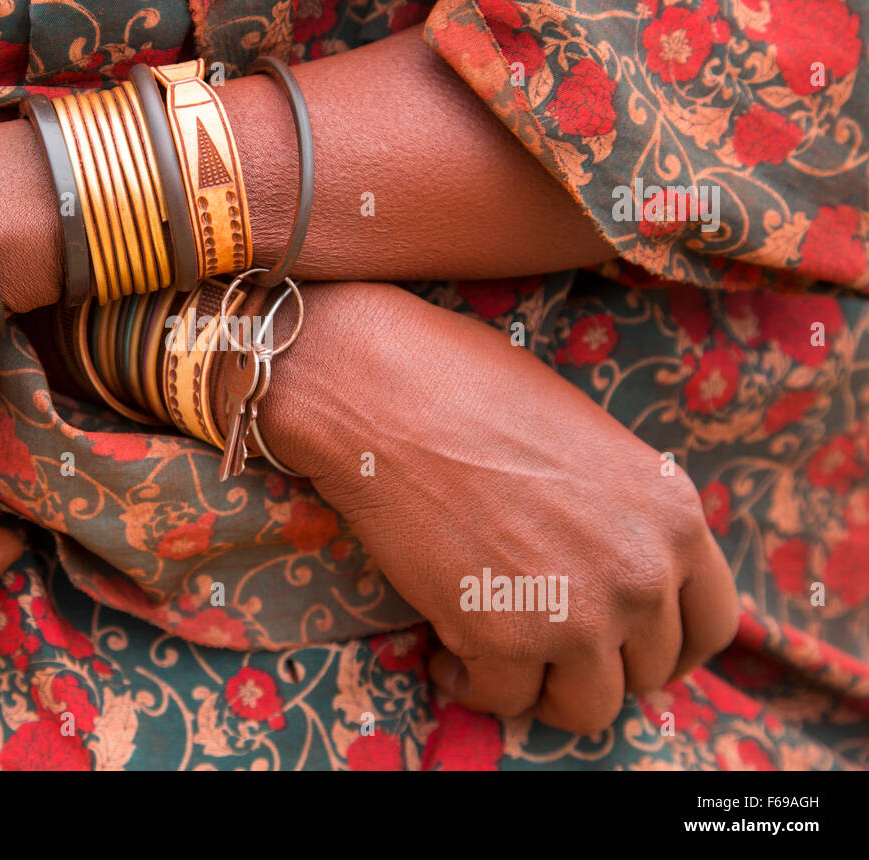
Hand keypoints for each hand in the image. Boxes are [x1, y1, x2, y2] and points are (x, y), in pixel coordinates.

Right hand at [250, 282, 739, 734]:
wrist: (385, 394)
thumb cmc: (472, 390)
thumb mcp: (590, 442)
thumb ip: (621, 514)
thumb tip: (608, 569)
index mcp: (675, 515)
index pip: (712, 622)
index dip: (667, 646)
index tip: (625, 648)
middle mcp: (644, 573)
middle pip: (649, 673)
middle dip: (594, 664)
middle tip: (542, 644)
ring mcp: (580, 614)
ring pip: (587, 707)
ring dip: (541, 688)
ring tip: (493, 655)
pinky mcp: (505, 640)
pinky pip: (504, 700)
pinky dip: (470, 683)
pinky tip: (444, 650)